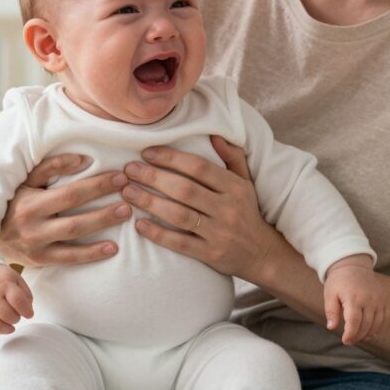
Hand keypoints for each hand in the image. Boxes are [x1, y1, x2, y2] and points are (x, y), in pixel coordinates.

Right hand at [0, 153, 131, 266]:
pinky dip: (92, 254)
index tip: (120, 176)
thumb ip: (52, 167)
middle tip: (130, 195)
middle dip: (105, 205)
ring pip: (74, 237)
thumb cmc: (14, 200)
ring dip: (102, 225)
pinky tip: (113, 248)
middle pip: (75, 215)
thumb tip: (84, 160)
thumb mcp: (26, 180)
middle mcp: (32, 225)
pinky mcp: (40, 260)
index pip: (69, 192)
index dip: (96, 185)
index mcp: (29, 202)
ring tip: (127, 215)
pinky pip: (69, 258)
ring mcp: (36, 245)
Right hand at [0, 264, 33, 338]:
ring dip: (5, 330)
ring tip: (10, 327)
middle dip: (16, 320)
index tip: (29, 314)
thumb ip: (25, 294)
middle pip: (7, 315)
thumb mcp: (15, 278)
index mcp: (4, 284)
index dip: (26, 311)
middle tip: (17, 318)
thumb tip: (28, 312)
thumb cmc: (0, 279)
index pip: (18, 301)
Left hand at [122, 136, 280, 280]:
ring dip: (150, 203)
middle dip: (153, 178)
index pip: (199, 168)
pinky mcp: (210, 254)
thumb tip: (214, 134)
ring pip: (179, 215)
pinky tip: (139, 224)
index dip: (171, 158)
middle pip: (185, 190)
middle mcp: (227, 208)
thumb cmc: (247, 212)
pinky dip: (158, 234)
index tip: (147, 152)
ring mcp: (219, 233)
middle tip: (129, 170)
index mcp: (235, 187)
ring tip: (127, 192)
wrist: (262, 254)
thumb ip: (232, 157)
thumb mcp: (246, 182)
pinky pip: (180, 243)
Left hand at [324, 255, 386, 345]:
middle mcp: (368, 299)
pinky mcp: (384, 299)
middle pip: (366, 325)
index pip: (354, 321)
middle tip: (350, 341)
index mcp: (353, 297)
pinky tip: (371, 332)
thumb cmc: (339, 282)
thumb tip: (332, 327)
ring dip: (368, 334)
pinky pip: (385, 317)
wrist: (354, 265)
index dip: (350, 334)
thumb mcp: (330, 294)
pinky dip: (380, 327)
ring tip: (359, 337)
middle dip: (358, 336)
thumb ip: (331, 311)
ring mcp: (378, 299)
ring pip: (377, 323)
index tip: (345, 340)